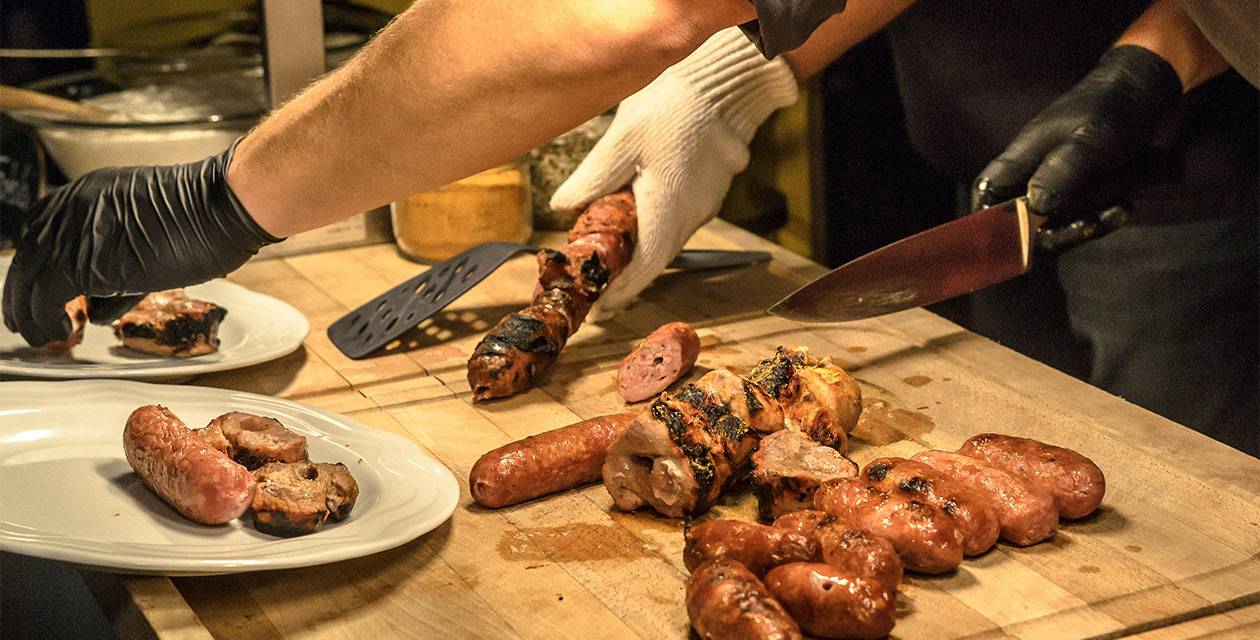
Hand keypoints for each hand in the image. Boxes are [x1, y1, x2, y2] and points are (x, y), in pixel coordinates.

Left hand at [2, 144, 279, 346]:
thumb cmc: (205, 213)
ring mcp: (72, 236)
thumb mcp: (147, 221)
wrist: (220, 208)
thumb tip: (102, 295)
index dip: (37, 268)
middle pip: (28, 260)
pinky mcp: (81, 265)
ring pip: (29, 283)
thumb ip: (117, 249)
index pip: (41, 234)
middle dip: (23, 295)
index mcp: (82, 193)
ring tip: (42, 335)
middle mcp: (68, 210)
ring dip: (31, 314)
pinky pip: (45, 300)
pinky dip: (44, 321)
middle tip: (26, 320)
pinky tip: (57, 333)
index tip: (38, 290)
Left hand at [551, 27, 797, 314]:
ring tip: (604, 252)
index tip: (600, 309)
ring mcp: (703, 205)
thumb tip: (561, 208)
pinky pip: (676, 221)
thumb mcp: (620, 140)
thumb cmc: (671, 106)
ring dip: (638, 251)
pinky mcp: (708, 192)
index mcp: (667, 209)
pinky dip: (652, 228)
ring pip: (665, 240)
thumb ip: (592, 180)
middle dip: (625, 277)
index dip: (621, 293)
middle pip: (654, 260)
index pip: (643, 269)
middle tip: (594, 285)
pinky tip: (630, 216)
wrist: (724, 85)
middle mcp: (690, 216)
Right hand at [971, 45, 1181, 219]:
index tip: (1010, 241)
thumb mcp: (1090, 139)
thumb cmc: (1111, 108)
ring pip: (1058, 220)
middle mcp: (1034, 173)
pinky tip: (1124, 206)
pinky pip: (1082, 213)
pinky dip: (1102, 214)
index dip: (989, 217)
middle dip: (1056, 229)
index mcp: (1022, 156)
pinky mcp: (1082, 187)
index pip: (987, 190)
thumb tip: (1036, 207)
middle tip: (1088, 224)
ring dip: (1086, 221)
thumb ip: (1061, 172)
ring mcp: (1058, 182)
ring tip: (1119, 206)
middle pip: (1025, 217)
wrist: (1146, 91)